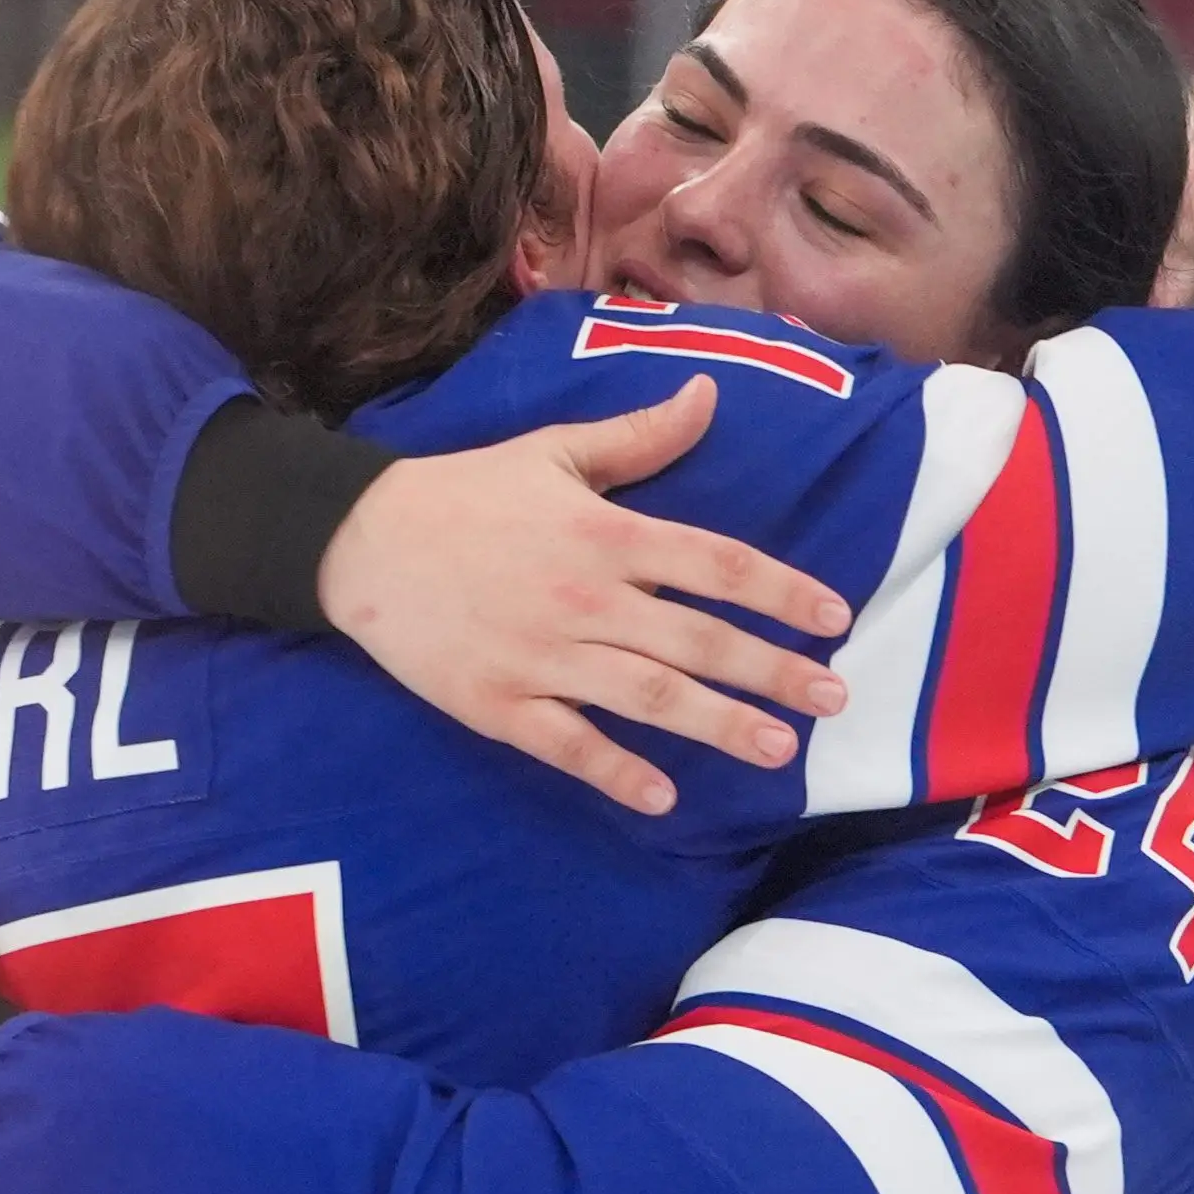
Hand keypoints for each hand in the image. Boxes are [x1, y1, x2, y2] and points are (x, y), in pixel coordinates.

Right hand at [319, 376, 857, 814]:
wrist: (359, 540)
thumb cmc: (466, 493)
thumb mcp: (554, 451)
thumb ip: (640, 437)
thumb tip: (710, 394)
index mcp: (605, 533)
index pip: (714, 563)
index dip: (780, 591)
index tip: (834, 618)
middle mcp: (585, 597)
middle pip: (696, 639)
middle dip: (772, 672)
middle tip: (834, 701)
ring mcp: (543, 656)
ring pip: (647, 696)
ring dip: (717, 726)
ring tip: (777, 751)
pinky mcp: (499, 704)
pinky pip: (567, 744)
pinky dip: (616, 772)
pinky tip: (665, 798)